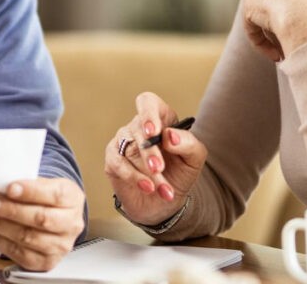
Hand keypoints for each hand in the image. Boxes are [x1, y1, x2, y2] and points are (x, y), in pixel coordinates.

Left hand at [0, 177, 84, 270]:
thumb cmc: (46, 198)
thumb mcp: (44, 183)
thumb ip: (27, 184)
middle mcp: (71, 224)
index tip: (10, 188)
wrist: (56, 219)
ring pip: (27, 237)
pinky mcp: (45, 262)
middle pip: (40, 219)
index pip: (55, 195)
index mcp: (72, 198)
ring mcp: (60, 246)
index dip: (31, 192)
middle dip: (10, 210)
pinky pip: (19, 253)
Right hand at [104, 92, 206, 226]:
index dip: (148, 113)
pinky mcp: (113, 160)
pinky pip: (118, 163)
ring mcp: (124, 143)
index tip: (154, 131)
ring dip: (145, 170)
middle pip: (138, 128)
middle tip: (158, 168)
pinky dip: (133, 177)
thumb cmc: (180, 174)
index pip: (148, 102)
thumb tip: (169, 135)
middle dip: (149, 150)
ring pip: (129, 148)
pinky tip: (148, 187)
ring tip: (161, 187)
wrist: (166, 203)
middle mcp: (139, 127)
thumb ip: (188, 143)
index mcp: (160, 119)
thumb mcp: (194, 159)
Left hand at [242, 0, 306, 61]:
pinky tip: (277, 55)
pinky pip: (254, 26)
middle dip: (283, 20)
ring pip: (265, 14)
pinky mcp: (250, 3)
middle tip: (293, 40)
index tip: (304, 27)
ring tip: (285, 51)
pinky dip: (262, 43)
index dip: (298, 10)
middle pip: (278, 0)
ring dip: (273, 34)